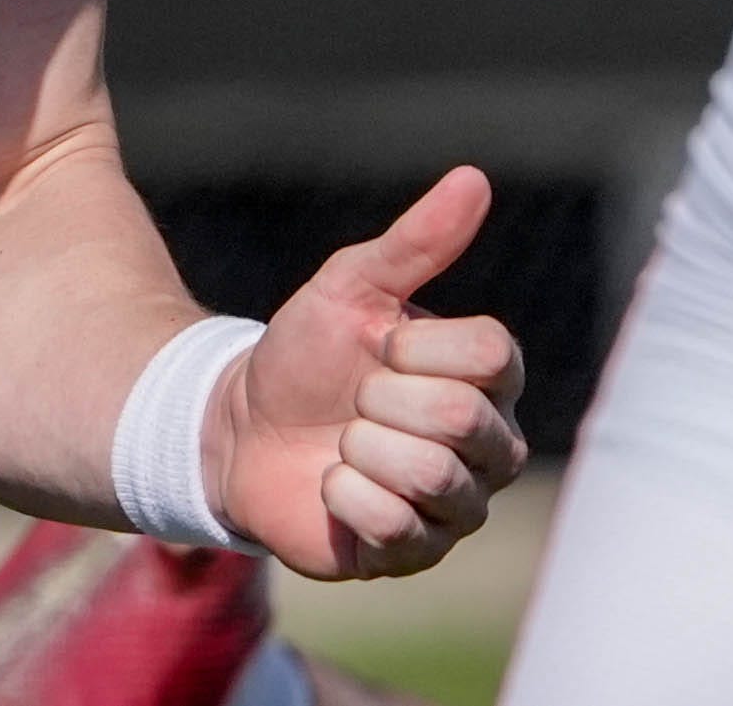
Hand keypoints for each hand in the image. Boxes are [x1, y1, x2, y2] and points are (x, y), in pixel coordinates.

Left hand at [206, 166, 523, 578]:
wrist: (239, 430)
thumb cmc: (305, 353)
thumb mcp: (350, 285)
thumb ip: (417, 240)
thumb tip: (475, 177)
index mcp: (489, 375)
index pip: (492, 356)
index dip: (419, 347)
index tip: (378, 343)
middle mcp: (493, 443)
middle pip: (464, 421)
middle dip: (381, 401)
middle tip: (354, 400)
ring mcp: (459, 504)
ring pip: (434, 478)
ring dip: (361, 450)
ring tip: (341, 442)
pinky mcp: (417, 554)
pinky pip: (397, 529)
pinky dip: (345, 497)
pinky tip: (331, 485)